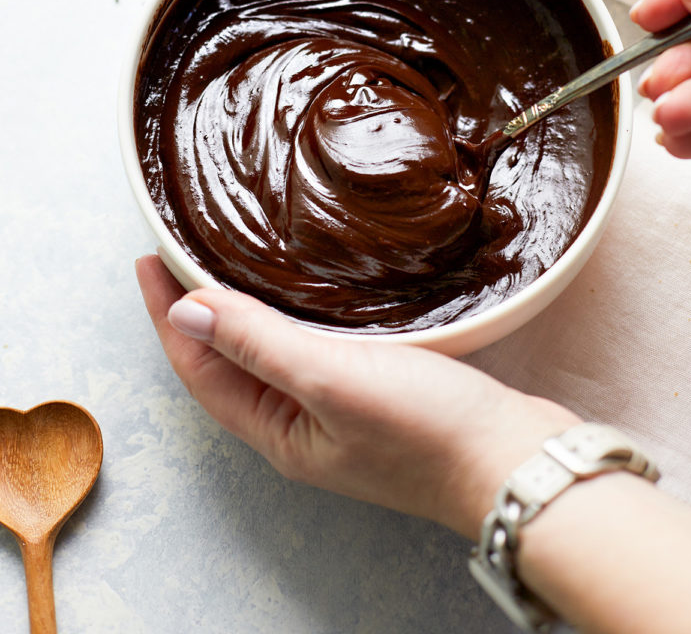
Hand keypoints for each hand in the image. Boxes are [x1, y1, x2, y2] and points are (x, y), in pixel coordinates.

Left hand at [136, 255, 576, 538]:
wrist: (515, 460)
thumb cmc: (427, 432)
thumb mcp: (331, 378)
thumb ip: (257, 344)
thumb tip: (186, 310)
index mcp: (278, 430)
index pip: (199, 367)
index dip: (167, 314)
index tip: (149, 260)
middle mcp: (300, 425)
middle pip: (228, 362)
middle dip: (197, 311)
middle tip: (178, 255)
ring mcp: (338, 411)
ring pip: (270, 354)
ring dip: (243, 311)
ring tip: (228, 265)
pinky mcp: (375, 394)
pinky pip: (311, 350)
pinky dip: (292, 317)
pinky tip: (306, 294)